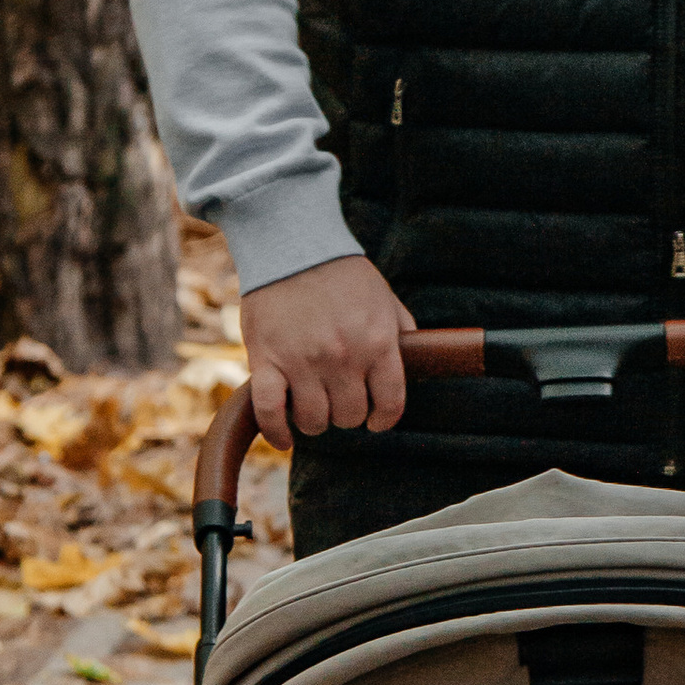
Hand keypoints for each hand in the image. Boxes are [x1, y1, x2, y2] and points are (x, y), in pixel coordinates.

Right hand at [240, 252, 413, 444]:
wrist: (292, 246)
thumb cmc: (342, 274)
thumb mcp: (384, 299)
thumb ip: (402, 332)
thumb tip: (418, 362)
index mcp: (377, 342)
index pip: (390, 403)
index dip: (384, 419)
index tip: (376, 420)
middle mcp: (344, 356)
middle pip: (351, 416)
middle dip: (348, 414)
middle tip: (338, 400)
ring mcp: (304, 361)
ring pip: (315, 420)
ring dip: (315, 420)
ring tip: (312, 405)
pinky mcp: (267, 361)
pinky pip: (271, 413)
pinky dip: (278, 432)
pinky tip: (284, 438)